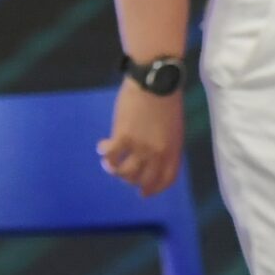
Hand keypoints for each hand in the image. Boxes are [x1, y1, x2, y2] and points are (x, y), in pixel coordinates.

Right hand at [97, 77, 185, 196]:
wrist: (157, 80)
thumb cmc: (166, 99)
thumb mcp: (173, 126)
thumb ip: (166, 143)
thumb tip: (154, 155)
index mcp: (173, 150)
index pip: (165, 180)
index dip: (153, 189)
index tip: (143, 193)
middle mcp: (158, 154)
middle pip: (143, 180)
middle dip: (131, 182)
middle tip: (123, 177)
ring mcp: (140, 147)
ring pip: (124, 172)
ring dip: (114, 170)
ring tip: (108, 163)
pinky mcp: (124, 137)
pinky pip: (110, 155)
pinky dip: (104, 153)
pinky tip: (101, 146)